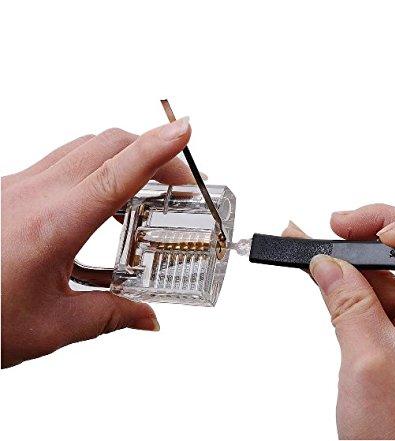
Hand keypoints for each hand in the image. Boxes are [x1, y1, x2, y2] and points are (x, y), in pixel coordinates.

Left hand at [1, 118, 192, 367]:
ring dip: (123, 158)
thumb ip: (109, 317)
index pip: (117, 173)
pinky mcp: (11, 191)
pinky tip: (104, 210)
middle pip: (105, 144)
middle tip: (180, 180)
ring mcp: (18, 187)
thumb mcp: (51, 327)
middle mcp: (34, 194)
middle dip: (152, 150)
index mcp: (51, 226)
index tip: (187, 130)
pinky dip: (97, 174)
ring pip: (83, 149)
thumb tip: (147, 318)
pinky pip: (63, 165)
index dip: (157, 149)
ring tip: (148, 193)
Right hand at [284, 204, 394, 438]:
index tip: (380, 237)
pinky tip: (318, 267)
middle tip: (338, 226)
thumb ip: (348, 304)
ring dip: (353, 253)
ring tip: (314, 241)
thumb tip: (327, 263)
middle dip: (378, 229)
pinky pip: (373, 293)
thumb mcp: (368, 363)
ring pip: (391, 269)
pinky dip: (345, 279)